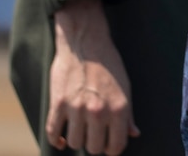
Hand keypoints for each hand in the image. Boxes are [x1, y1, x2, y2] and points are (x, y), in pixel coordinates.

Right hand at [47, 0, 140, 154]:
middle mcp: (98, 111)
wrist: (85, 43)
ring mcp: (76, 109)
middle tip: (94, 135)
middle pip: (94, 148)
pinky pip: (53, 133)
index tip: (109, 146)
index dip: (113, 149)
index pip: (116, 146)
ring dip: (77, 139)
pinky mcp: (58, 104)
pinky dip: (57, 140)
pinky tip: (62, 138)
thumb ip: (128, 114)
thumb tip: (134, 134)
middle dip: (95, 144)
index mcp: (119, 108)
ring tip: (81, 130)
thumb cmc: (109, 64)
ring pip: (74, 142)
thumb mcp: (125, 87)